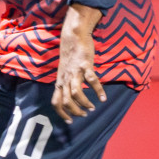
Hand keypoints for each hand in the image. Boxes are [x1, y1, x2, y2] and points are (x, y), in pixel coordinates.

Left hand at [53, 5, 104, 121]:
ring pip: (76, 93)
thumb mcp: (64, 71)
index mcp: (59, 82)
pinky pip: (92, 81)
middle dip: (75, 111)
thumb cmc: (70, 56)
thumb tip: (70, 95)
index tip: (70, 121)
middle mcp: (65, 79)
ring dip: (84, 103)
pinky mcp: (85, 66)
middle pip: (65, 101)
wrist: (73, 37)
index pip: (55, 102)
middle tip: (84, 115)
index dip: (61, 113)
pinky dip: (98, 91)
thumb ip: (66, 83)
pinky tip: (103, 98)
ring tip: (92, 108)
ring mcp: (74, 72)